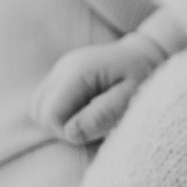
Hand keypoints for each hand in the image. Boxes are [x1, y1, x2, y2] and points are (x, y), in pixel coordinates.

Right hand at [30, 32, 168, 143]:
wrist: (146, 54)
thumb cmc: (143, 77)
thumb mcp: (131, 97)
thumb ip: (103, 115)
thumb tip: (70, 132)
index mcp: (79, 71)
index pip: (51, 116)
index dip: (69, 131)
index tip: (95, 127)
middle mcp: (64, 67)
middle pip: (41, 113)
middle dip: (64, 126)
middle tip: (95, 122)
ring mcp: (60, 68)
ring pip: (39, 108)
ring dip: (60, 119)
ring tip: (89, 114)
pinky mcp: (61, 73)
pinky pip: (45, 101)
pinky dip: (59, 111)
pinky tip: (82, 108)